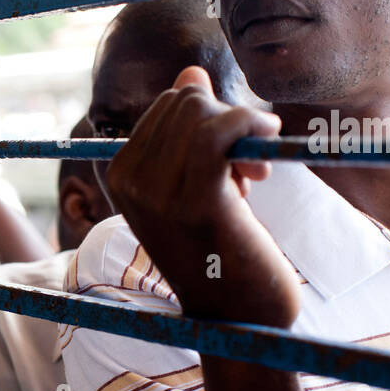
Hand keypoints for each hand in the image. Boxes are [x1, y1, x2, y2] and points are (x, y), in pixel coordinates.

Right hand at [103, 67, 297, 327]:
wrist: (236, 318)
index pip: (170, 103)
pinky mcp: (197, 201)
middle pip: (186, 99)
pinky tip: (268, 141)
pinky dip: (251, 124)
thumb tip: (191, 72)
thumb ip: (190, 131)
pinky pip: (220, 129)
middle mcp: (129, 182)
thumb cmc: (222, 253)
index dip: (210, 118)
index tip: (233, 159)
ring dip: (243, 128)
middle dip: (226, 119)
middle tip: (249, 166)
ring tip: (254, 173)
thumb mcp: (196, 186)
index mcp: (121, 175)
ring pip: (203, 110)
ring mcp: (158, 192)